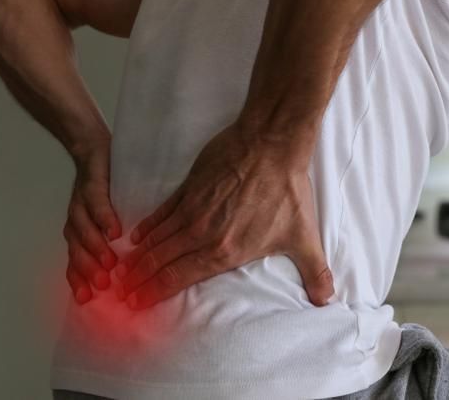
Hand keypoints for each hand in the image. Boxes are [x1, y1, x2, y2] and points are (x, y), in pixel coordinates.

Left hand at [63, 138, 122, 303]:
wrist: (94, 151)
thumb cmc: (106, 191)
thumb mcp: (105, 221)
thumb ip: (109, 245)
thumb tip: (127, 276)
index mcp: (78, 235)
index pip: (74, 262)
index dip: (78, 280)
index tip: (87, 300)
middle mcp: (75, 221)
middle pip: (76, 249)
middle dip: (88, 268)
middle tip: (103, 284)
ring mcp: (81, 203)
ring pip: (83, 229)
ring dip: (95, 247)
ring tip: (111, 261)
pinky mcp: (91, 185)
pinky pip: (96, 203)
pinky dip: (104, 218)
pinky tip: (116, 230)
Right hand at [114, 122, 333, 309]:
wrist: (272, 144)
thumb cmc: (287, 190)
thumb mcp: (303, 236)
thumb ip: (314, 271)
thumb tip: (327, 300)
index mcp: (226, 251)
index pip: (181, 278)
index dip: (156, 293)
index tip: (138, 304)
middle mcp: (203, 233)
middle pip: (162, 262)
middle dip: (139, 280)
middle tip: (121, 293)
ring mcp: (194, 209)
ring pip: (158, 239)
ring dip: (138, 257)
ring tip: (122, 270)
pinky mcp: (190, 187)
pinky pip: (163, 211)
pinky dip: (148, 225)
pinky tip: (137, 235)